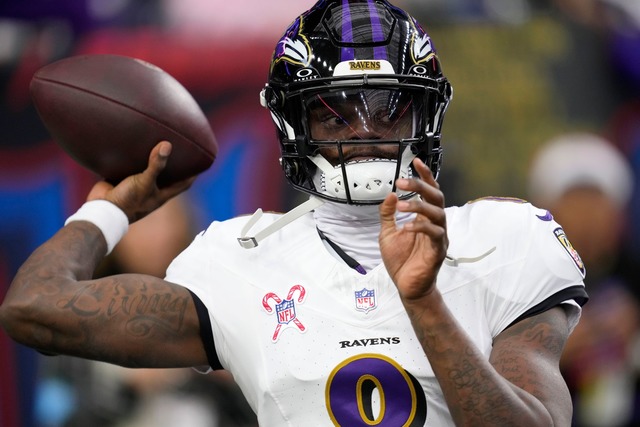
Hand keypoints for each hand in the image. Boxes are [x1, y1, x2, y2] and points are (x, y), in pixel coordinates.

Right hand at [87, 141, 195, 222]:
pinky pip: (130, 167)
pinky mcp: (122, 179)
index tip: (201, 161)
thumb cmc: (128, 201)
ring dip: (152, 159)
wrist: (102, 210)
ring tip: (158, 140)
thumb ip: (156, 165)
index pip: (184, 184)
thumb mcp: (145, 182)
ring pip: (148, 170)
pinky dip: (133, 158)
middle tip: (179, 145)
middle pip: (167, 175)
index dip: (193, 174)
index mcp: (162, 194)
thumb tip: (167, 145)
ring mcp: (137, 185)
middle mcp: (152, 190)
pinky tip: (134, 144)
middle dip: (173, 163)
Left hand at [379, 158, 447, 301]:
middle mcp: (435, 224)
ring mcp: (439, 237)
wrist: (407, 287)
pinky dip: (420, 227)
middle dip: (421, 186)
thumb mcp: (387, 233)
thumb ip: (388, 214)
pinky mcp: (438, 251)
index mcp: (425, 218)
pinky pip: (434, 234)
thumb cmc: (401, 261)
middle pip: (436, 198)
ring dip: (419, 206)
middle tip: (402, 181)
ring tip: (401, 205)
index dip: (424, 176)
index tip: (416, 161)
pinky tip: (406, 227)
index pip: (429, 192)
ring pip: (438, 213)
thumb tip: (391, 194)